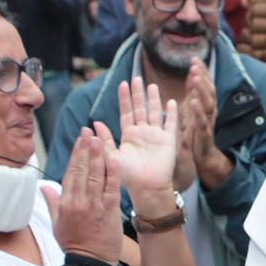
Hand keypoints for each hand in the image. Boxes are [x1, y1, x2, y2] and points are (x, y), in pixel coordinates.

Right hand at [43, 127, 121, 261]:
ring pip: (95, 176)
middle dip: (85, 149)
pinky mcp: (109, 211)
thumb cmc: (74, 244)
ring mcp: (94, 206)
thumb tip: (44, 187)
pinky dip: (113, 173)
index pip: (70, 172)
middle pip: (82, 170)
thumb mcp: (56, 224)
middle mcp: (78, 201)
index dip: (75, 154)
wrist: (90, 262)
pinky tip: (114, 159)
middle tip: (88, 131)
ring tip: (98, 139)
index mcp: (66, 203)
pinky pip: (111, 188)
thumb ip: (52, 203)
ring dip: (97, 156)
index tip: (79, 139)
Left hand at [115, 77, 178, 205]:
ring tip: (152, 85)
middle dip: (138, 93)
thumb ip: (105, 140)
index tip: (122, 84)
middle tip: (136, 77)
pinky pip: (171, 123)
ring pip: (155, 112)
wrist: (147, 188)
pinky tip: (171, 102)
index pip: (126, 112)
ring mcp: (156, 136)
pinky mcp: (169, 140)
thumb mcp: (112, 157)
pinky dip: (172, 113)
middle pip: (140, 108)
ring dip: (154, 99)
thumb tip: (94, 123)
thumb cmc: (128, 177)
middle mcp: (142, 133)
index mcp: (128, 135)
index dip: (124, 98)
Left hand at [185, 58, 231, 188]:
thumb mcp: (193, 107)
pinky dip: (198, 111)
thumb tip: (193, 71)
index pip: (206, 84)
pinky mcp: (203, 135)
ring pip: (207, 103)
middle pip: (209, 90)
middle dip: (203, 77)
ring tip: (195, 78)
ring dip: (202, 90)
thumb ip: (194, 90)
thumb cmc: (196, 130)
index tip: (194, 58)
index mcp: (207, 103)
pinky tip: (193, 102)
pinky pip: (202, 122)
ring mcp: (208, 122)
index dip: (201, 71)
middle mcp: (210, 110)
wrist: (202, 156)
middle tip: (195, 65)